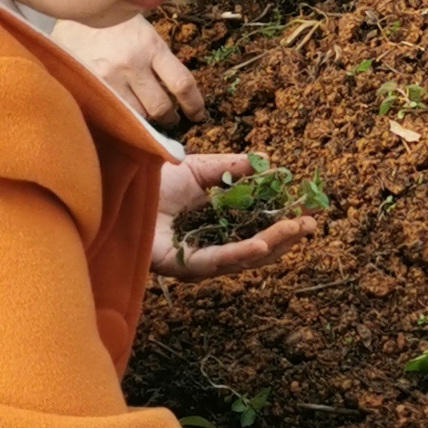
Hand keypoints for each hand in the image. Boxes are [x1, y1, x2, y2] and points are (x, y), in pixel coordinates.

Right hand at [56, 12, 201, 123]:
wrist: (73, 7)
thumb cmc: (111, 21)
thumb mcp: (142, 29)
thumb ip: (157, 56)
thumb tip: (176, 87)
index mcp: (151, 46)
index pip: (181, 83)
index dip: (194, 104)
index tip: (198, 115)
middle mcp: (132, 64)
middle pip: (160, 107)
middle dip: (169, 118)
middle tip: (170, 120)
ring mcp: (108, 78)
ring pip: (136, 115)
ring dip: (144, 120)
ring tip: (145, 118)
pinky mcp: (89, 86)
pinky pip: (111, 113)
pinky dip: (121, 117)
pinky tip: (122, 114)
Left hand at [152, 152, 320, 282]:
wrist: (117, 182)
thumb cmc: (151, 179)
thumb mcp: (200, 168)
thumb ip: (232, 168)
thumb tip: (267, 163)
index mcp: (214, 229)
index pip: (257, 230)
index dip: (283, 223)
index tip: (308, 212)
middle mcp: (207, 249)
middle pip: (255, 249)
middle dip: (285, 237)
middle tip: (310, 224)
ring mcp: (194, 260)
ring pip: (241, 257)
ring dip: (272, 243)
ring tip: (296, 229)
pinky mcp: (178, 264)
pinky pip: (214, 261)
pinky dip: (239, 252)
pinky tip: (261, 243)